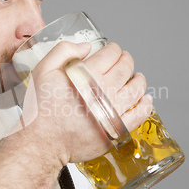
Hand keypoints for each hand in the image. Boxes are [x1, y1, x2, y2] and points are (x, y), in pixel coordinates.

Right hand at [22, 41, 151, 165]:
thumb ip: (63, 51)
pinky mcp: (117, 129)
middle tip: (125, 60)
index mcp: (88, 74)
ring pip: (136, 89)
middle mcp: (104, 90)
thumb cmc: (42, 109)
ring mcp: (113, 110)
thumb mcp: (43, 70)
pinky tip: (146, 100)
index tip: (113, 50)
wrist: (44, 141)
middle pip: (126, 68)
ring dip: (139, 80)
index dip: (114, 49)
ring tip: (138, 77)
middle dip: (127, 60)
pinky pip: (139, 115)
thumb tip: (86, 47)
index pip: (111, 53)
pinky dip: (146, 105)